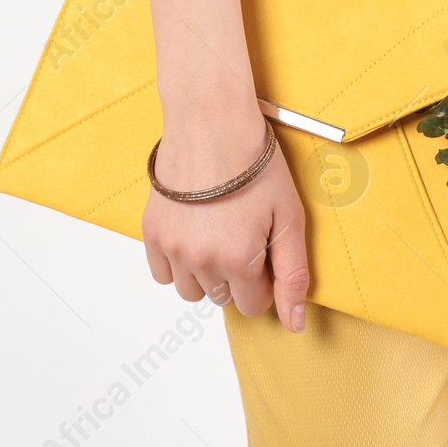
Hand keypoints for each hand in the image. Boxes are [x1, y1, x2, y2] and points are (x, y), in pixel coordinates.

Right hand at [141, 100, 309, 331]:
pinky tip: (195, 233)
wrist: (213, 122)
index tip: (265, 249)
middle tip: (244, 234)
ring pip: (191, 291)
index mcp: (239, 260)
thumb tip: (296, 324)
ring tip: (219, 234)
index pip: (253, 305)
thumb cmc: (256, 165)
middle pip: (223, 298)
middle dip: (238, 276)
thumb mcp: (290, 218)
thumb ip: (293, 276)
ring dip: (207, 273)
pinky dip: (178, 262)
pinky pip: (162, 273)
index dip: (265, 279)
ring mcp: (172, 247)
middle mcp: (200, 260)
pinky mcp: (152, 232)